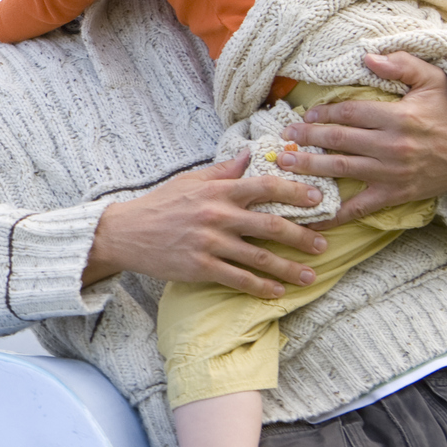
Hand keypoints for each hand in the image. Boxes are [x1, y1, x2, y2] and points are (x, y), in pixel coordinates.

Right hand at [84, 153, 328, 296]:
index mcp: (217, 191)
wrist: (124, 234)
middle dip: (302, 236)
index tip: (317, 200)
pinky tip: (276, 292)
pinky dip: (259, 286)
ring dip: (288, 268)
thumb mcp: (190, 180)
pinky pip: (237, 278)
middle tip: (323, 245)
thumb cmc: (159, 204)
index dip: (295, 193)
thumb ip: (223, 170)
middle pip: (271, 225)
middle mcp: (217, 216)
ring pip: (259, 257)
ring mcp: (209, 244)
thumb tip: (251, 154)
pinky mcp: (199, 267)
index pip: (265, 186)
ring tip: (309, 276)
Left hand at [277, 51, 446, 223]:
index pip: (349, 113)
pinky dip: (331, 216)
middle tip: (284, 137)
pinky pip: (357, 208)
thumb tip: (367, 56)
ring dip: (308, 167)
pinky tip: (309, 219)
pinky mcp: (394, 195)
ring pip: (340, 169)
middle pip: (338, 140)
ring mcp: (391, 173)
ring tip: (283, 164)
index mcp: (398, 117)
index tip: (307, 114)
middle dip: (307, 138)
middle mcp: (391, 146)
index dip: (324, 112)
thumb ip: (402, 65)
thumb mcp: (435, 81)